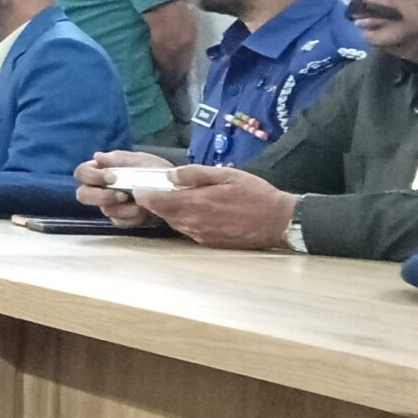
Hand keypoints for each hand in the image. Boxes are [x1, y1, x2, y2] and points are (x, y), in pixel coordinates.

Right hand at [73, 151, 174, 227]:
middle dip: (102, 197)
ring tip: (142, 203)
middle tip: (123, 195)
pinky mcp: (120, 219)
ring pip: (105, 210)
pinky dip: (132, 217)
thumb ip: (119, 158)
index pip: (82, 173)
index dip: (93, 176)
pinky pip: (119, 222)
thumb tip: (97, 156)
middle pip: (83, 195)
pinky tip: (145, 212)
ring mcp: (108, 205)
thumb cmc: (154, 170)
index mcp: (99, 170)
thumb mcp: (140, 160)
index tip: (113, 178)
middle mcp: (99, 189)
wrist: (175, 188)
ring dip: (124, 208)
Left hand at [137, 165, 299, 249]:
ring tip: (175, 197)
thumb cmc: (255, 194)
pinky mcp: (208, 243)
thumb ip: (195, 174)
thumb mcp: (226, 175)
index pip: (155, 201)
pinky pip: (188, 230)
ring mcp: (200, 235)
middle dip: (154, 202)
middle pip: (162, 213)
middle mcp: (193, 223)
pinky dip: (184, 219)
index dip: (143, 194)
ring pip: (174, 222)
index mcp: (194, 204)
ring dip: (170, 211)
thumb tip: (169, 175)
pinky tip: (195, 210)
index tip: (138, 186)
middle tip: (152, 189)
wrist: (279, 222)